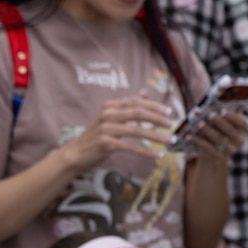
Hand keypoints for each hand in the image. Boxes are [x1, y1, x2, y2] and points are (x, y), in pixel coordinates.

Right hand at [61, 97, 176, 177]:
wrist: (75, 153)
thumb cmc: (94, 137)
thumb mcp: (109, 117)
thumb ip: (126, 106)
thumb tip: (145, 93)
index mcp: (110, 106)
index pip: (136, 102)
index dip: (154, 106)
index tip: (169, 112)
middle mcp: (108, 114)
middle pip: (139, 113)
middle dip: (158, 118)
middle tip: (172, 124)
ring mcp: (106, 129)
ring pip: (137, 130)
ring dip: (156, 136)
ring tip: (169, 140)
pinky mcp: (106, 143)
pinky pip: (131, 147)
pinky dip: (146, 151)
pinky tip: (157, 154)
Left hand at [187, 108, 247, 163]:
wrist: (214, 151)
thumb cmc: (218, 128)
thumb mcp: (222, 120)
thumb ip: (220, 111)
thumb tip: (210, 98)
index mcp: (243, 128)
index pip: (243, 123)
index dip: (234, 117)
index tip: (223, 110)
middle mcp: (239, 140)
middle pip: (230, 131)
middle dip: (219, 122)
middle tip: (209, 114)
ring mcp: (230, 150)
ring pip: (219, 139)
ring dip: (207, 130)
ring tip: (197, 123)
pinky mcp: (218, 157)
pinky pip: (207, 148)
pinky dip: (197, 141)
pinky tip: (188, 135)